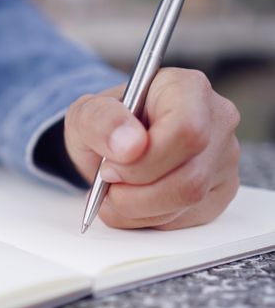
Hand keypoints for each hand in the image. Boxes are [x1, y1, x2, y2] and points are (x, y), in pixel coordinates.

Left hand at [65, 68, 240, 229]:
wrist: (112, 143)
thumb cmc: (105, 123)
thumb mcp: (85, 114)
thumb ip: (100, 121)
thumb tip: (130, 145)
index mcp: (187, 88)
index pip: (186, 131)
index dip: (145, 160)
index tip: (110, 165)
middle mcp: (216, 121)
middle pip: (189, 177)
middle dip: (135, 191)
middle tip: (106, 181)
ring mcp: (222, 159)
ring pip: (187, 202)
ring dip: (136, 208)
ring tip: (112, 191)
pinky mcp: (218, 192)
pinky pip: (185, 218)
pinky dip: (146, 218)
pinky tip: (131, 200)